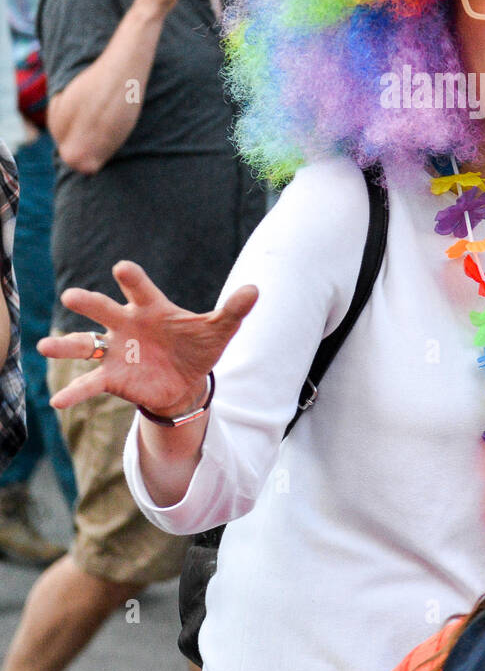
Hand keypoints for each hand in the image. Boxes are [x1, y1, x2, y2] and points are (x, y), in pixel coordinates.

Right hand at [42, 261, 257, 416]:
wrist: (186, 380)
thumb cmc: (197, 346)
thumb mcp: (218, 331)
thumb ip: (233, 311)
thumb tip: (255, 290)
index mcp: (151, 307)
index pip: (140, 289)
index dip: (132, 279)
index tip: (121, 268)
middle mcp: (127, 324)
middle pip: (104, 310)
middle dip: (89, 302)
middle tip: (71, 295)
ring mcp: (116, 351)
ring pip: (85, 344)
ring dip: (65, 345)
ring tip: (44, 346)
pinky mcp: (112, 377)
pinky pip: (89, 384)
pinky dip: (73, 392)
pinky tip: (57, 402)